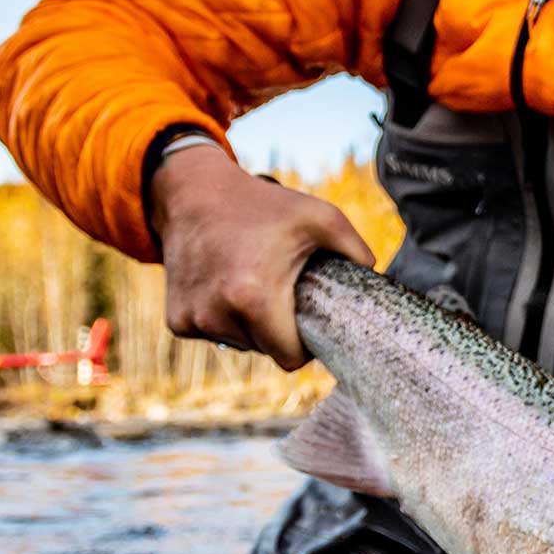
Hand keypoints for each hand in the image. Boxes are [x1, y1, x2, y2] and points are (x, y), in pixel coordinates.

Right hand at [150, 143, 373, 367]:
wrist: (194, 194)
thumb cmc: (263, 207)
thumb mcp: (320, 218)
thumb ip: (357, 252)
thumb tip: (377, 281)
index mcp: (253, 298)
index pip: (290, 359)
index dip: (304, 343)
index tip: (306, 317)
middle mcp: (218, 316)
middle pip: (266, 352)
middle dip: (277, 330)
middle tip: (277, 289)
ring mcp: (193, 320)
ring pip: (241, 345)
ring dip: (250, 325)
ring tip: (250, 282)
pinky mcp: (176, 321)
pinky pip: (215, 335)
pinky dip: (224, 319)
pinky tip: (224, 284)